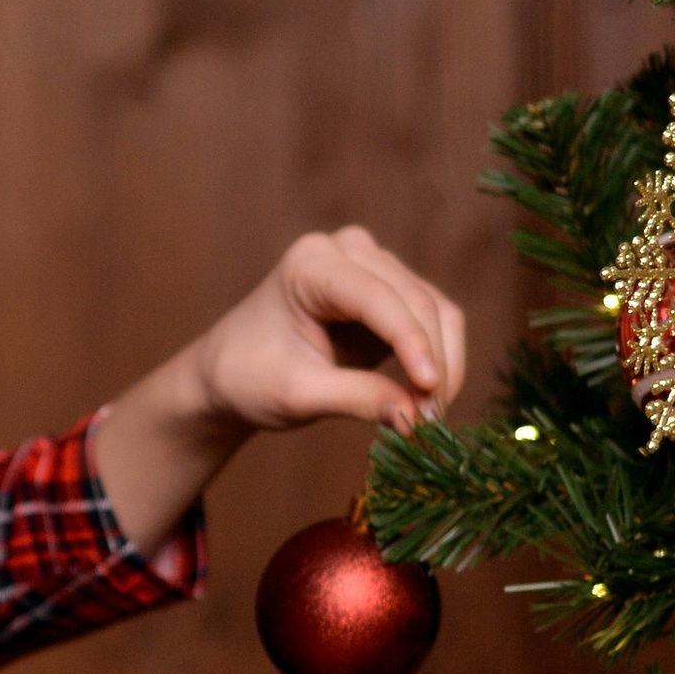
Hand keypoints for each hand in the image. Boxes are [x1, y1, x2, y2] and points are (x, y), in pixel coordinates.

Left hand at [182, 227, 466, 444]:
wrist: (230, 373)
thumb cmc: (249, 377)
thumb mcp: (297, 394)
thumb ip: (356, 399)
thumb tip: (419, 418)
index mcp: (311, 264)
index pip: (378, 298)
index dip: (412, 343)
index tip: (430, 391)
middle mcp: (348, 251)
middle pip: (415, 301)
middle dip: (433, 361)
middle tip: (432, 422)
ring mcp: (373, 266)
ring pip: (434, 309)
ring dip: (444, 363)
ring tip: (431, 417)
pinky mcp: (391, 292)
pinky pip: (432, 321)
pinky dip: (439, 359)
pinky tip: (428, 400)